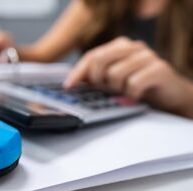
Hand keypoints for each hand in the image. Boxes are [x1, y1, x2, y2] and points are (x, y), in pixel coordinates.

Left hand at [64, 37, 192, 116]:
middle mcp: (132, 47)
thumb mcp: (112, 80)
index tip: (69, 86)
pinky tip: (136, 96)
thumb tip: (72, 82)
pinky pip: (133, 83)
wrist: (170, 95)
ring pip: (115, 73)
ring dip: (116, 89)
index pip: (92, 56)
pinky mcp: (159, 69)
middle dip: (97, 80)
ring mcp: (147, 56)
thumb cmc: (137, 86)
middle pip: (100, 60)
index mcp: (119, 46)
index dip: (78, 72)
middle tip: (104, 90)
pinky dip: (131, 94)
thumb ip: (95, 77)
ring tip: (124, 92)